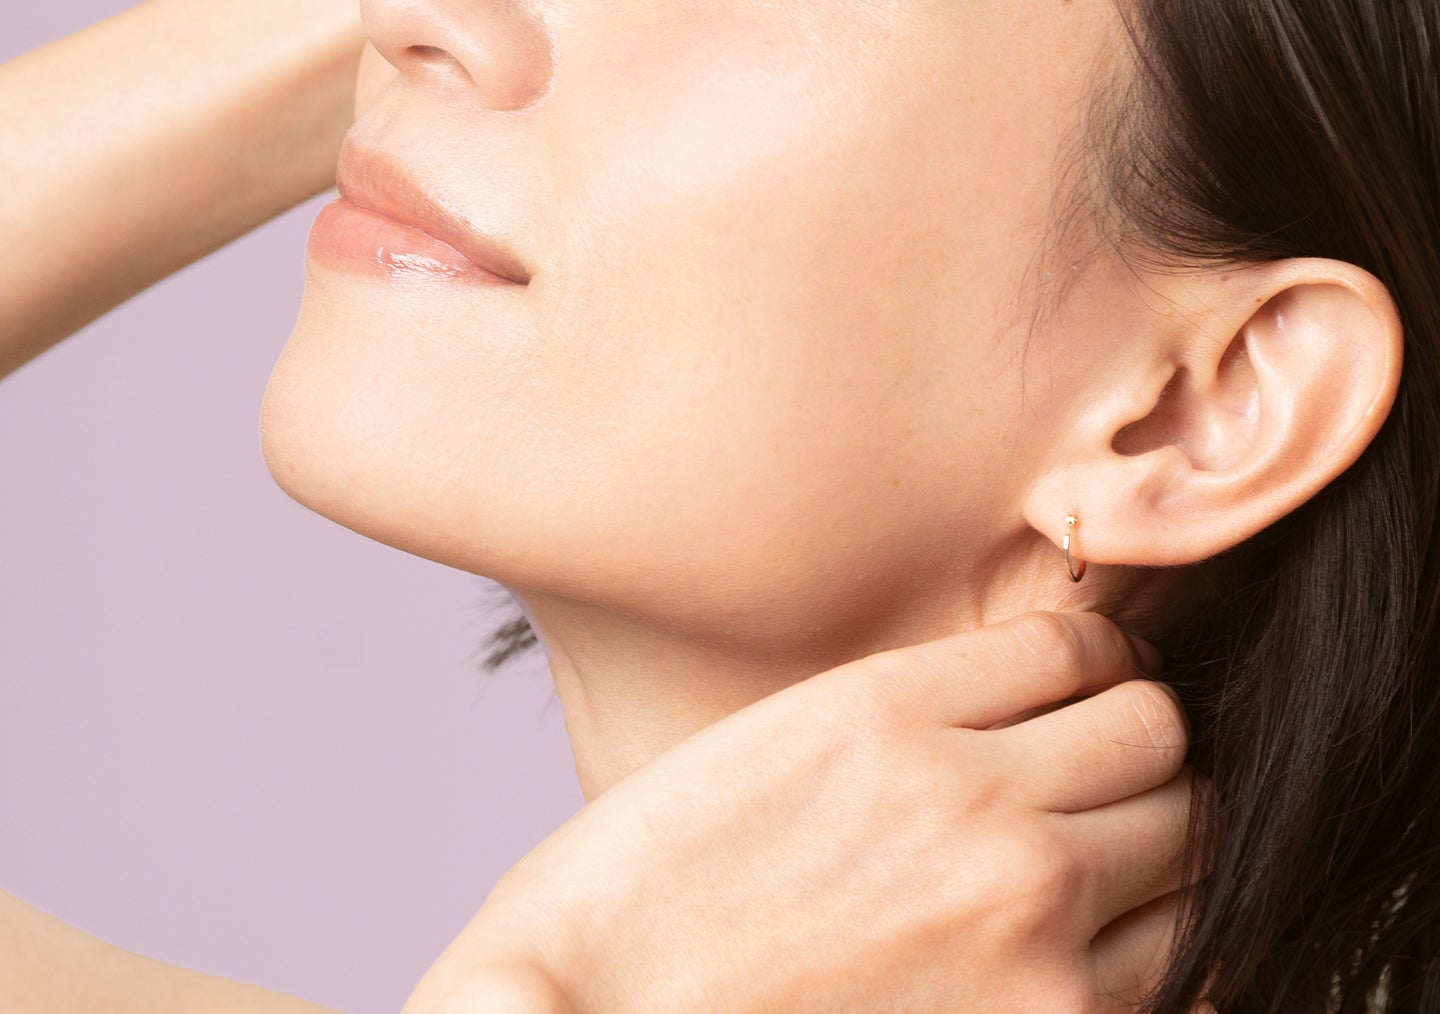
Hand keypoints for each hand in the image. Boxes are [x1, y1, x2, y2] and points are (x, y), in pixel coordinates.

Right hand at [406, 612, 1195, 1011]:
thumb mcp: (766, 750)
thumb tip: (1029, 710)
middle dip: (1137, 743)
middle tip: (1096, 771)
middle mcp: (974, 800)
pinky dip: (1139, 938)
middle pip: (1158, 730)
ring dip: (1154, 837)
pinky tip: (1069, 943)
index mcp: (886, 711)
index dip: (1099, 660)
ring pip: (1193, 836)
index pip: (1082, 644)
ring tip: (1096, 858)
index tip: (1088, 687)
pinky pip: (1170, 957)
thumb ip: (909, 721)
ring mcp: (1024, 920)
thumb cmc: (648, 898)